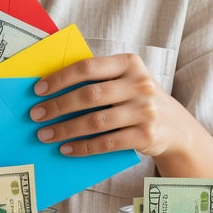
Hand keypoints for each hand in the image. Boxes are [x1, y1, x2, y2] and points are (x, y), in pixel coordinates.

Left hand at [29, 53, 176, 159]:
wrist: (176, 127)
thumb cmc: (137, 100)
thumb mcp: (125, 81)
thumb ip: (98, 80)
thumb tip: (51, 91)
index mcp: (130, 63)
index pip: (88, 67)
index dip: (60, 78)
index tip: (37, 90)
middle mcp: (140, 84)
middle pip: (90, 95)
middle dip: (58, 106)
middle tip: (36, 115)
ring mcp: (145, 110)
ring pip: (96, 121)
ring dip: (66, 129)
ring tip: (45, 135)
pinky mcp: (146, 136)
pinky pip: (108, 142)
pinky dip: (83, 147)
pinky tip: (66, 149)